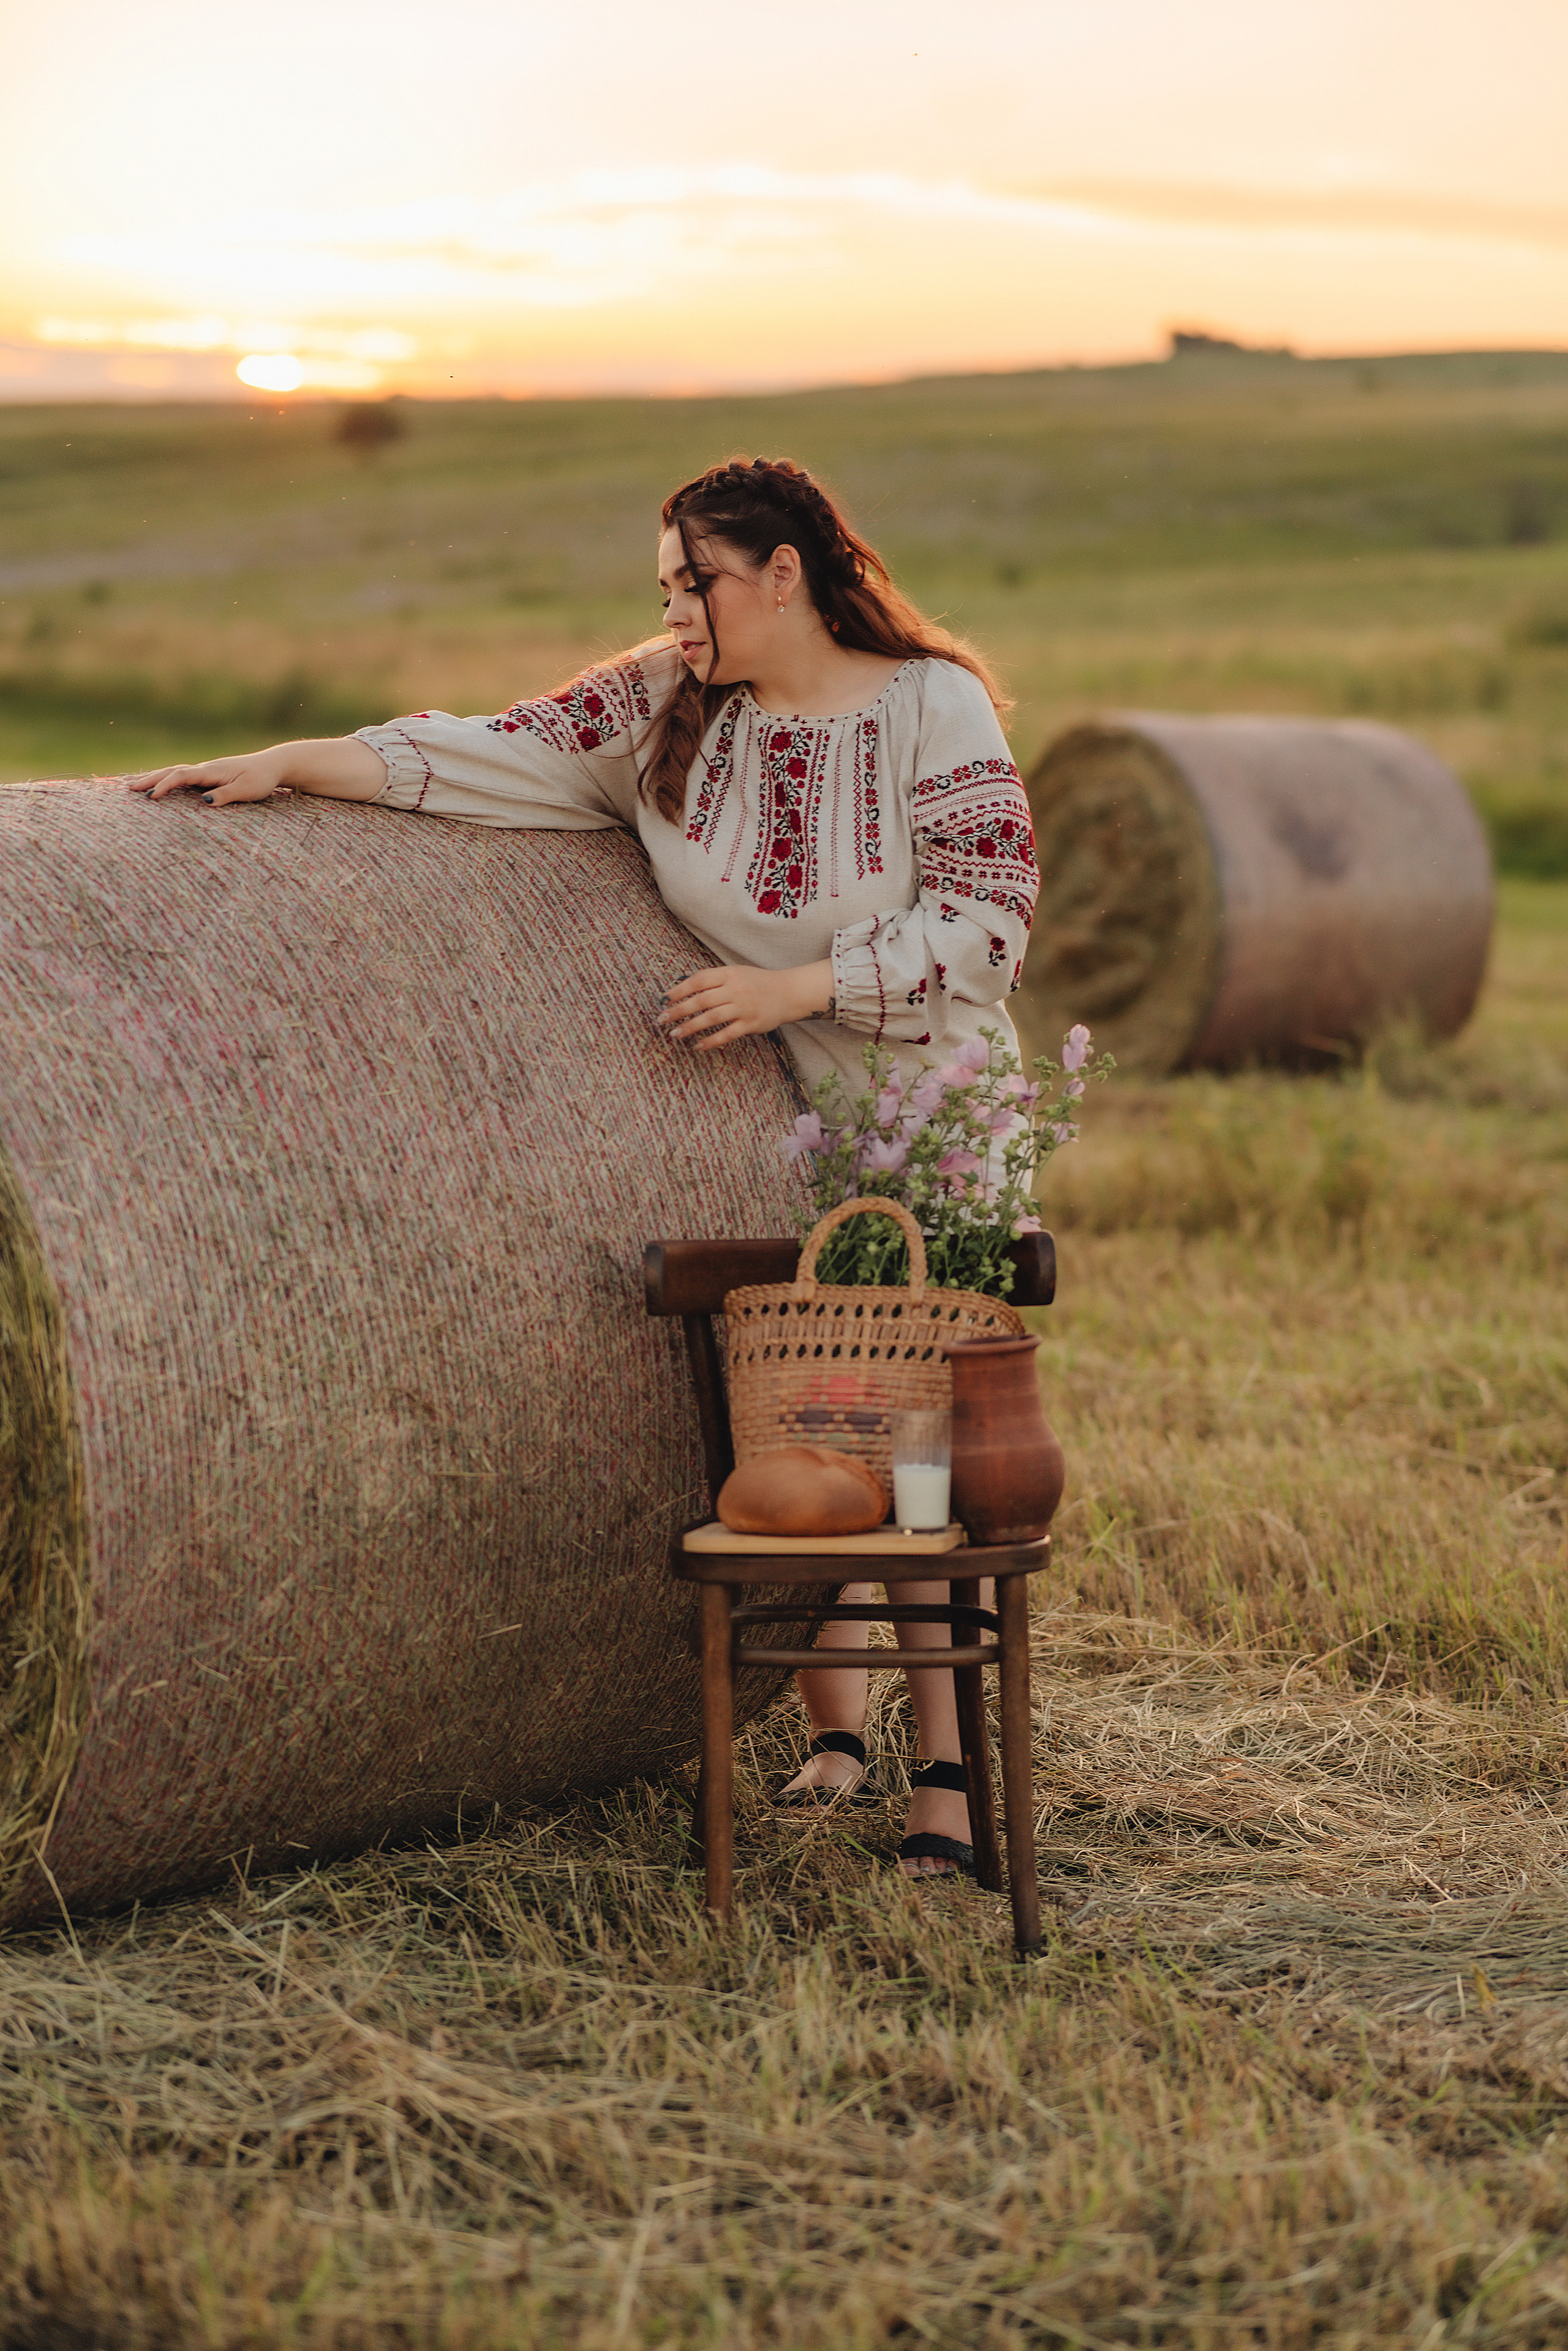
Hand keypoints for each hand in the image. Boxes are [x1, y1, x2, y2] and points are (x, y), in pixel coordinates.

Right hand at [129, 751, 289, 805]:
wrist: (272, 765)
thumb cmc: (261, 779)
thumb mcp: (247, 790)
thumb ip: (226, 795)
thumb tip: (204, 802)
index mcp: (212, 771)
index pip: (182, 776)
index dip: (165, 785)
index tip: (151, 796)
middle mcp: (205, 768)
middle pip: (172, 771)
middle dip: (150, 779)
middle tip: (129, 789)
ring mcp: (205, 771)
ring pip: (175, 772)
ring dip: (155, 778)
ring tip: (135, 786)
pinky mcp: (209, 775)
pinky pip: (182, 776)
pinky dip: (167, 779)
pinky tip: (159, 785)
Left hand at [658, 960, 832, 1050]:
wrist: (788, 992)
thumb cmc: (757, 983)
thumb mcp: (736, 973)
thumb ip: (714, 980)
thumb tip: (682, 988)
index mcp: (729, 974)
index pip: (699, 980)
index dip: (679, 989)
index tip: (664, 999)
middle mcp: (735, 989)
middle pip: (701, 1000)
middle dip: (679, 1010)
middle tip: (661, 1019)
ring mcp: (744, 1007)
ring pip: (712, 1018)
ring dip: (691, 1027)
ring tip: (675, 1034)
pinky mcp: (751, 1023)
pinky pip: (727, 1034)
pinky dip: (711, 1041)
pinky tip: (698, 1046)